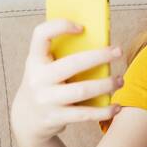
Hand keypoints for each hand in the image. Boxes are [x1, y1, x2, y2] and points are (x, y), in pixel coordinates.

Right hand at [10, 19, 123, 146]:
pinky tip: (116, 106)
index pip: (41, 34)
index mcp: (35, 60)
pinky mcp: (56, 118)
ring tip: (120, 80)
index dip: (61, 26)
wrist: (25, 119)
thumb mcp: (43, 68)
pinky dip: (104, 111)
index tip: (82, 28)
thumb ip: (61, 56)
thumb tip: (98, 43)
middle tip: (118, 52)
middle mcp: (38, 79)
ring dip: (106, 84)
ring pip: (82, 90)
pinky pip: (84, 114)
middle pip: (73, 63)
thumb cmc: (44, 85)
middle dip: (100, 56)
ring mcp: (46, 100)